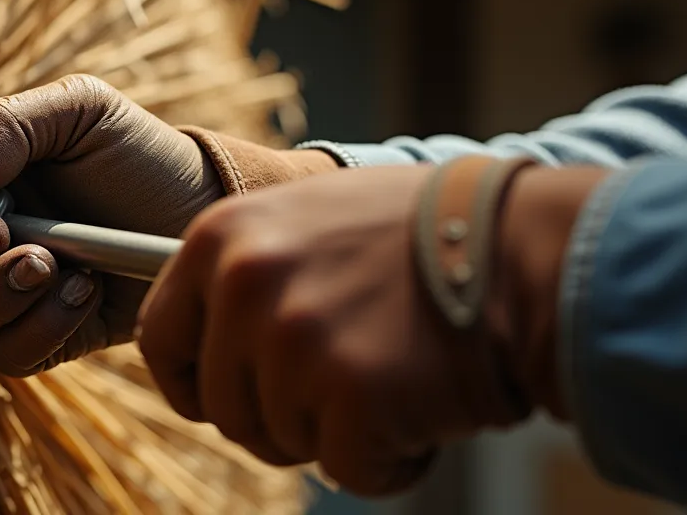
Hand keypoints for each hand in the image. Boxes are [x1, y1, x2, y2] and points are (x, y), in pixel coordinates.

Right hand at [0, 75, 226, 376]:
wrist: (204, 207)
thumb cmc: (137, 154)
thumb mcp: (79, 111)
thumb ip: (5, 126)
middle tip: (3, 234)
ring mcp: (14, 294)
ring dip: (2, 293)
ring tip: (59, 264)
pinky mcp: (49, 337)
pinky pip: (12, 356)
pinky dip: (42, 328)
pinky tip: (84, 290)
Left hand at [135, 165, 590, 495]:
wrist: (525, 248)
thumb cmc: (423, 234)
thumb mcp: (308, 217)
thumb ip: (246, 269)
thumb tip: (201, 330)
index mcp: (222, 238)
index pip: (160, 340)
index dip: (190, 382)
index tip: (215, 397)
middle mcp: (246, 285)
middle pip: (222, 406)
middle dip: (277, 415)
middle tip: (342, 385)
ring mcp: (296, 341)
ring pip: (281, 440)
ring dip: (334, 432)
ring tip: (392, 376)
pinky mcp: (352, 397)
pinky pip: (347, 470)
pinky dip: (388, 461)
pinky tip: (423, 409)